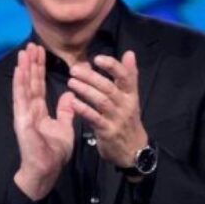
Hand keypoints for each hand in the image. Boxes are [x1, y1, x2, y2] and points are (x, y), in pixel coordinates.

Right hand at [12, 43, 75, 199]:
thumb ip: (64, 111)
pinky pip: (20, 98)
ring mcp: (23, 113)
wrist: (46, 169)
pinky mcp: (21, 119)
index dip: (39, 69)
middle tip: (31, 45)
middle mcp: (29, 109)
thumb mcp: (64, 127)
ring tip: (24, 51)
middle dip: (31, 64)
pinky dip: (19, 83)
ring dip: (23, 68)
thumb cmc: (53, 152)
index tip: (40, 53)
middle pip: (29, 82)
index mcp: (38, 111)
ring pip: (23, 86)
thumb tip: (67, 96)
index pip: (38, 85)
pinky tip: (19, 70)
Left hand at [68, 51, 147, 168]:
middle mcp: (125, 105)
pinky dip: (84, 109)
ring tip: (71, 82)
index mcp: (131, 94)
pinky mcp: (108, 131)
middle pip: (109, 87)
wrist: (133, 150)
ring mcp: (117, 119)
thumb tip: (129, 53)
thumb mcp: (131, 97)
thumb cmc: (127, 120)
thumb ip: (129, 76)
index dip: (112, 66)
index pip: (125, 76)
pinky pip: (95, 118)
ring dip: (85, 90)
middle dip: (91, 77)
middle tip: (74, 70)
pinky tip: (72, 102)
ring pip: (101, 101)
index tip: (97, 58)